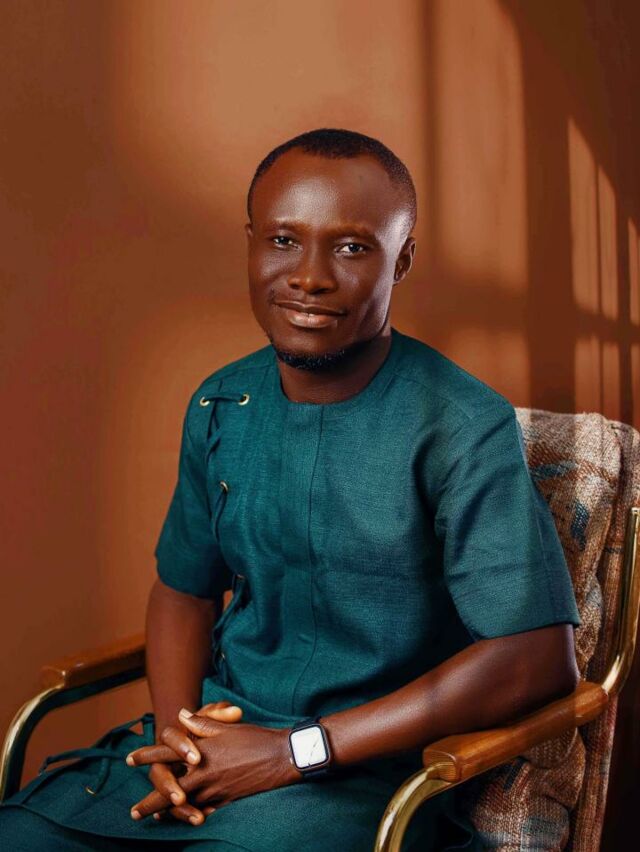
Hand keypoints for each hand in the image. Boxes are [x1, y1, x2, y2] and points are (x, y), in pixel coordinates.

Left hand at [128, 709, 297, 821]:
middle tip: (134, 812)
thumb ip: (202, 723)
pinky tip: (188, 818)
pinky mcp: (226, 800)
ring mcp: (214, 790)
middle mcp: (203, 774)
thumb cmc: (254, 738)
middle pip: (168, 791)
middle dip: (150, 803)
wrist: (280, 758)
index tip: (129, 759)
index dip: (146, 757)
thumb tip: (182, 715)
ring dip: (168, 812)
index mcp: (200, 752)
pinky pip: (204, 810)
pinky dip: (193, 814)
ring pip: (184, 805)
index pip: (166, 754)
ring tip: (155, 819)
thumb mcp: (226, 726)